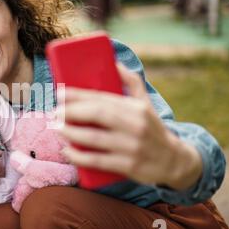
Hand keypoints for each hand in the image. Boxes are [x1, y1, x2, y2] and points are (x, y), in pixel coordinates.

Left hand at [56, 64, 201, 189]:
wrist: (174, 161)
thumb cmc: (152, 128)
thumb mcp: (146, 103)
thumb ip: (132, 82)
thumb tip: (114, 62)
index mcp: (136, 108)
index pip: (102, 98)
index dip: (78, 95)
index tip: (59, 93)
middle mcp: (135, 125)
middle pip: (97, 114)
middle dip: (71, 112)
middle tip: (55, 113)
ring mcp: (132, 146)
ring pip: (95, 138)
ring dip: (71, 133)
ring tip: (57, 129)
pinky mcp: (128, 166)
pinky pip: (98, 160)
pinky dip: (79, 156)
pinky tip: (67, 151)